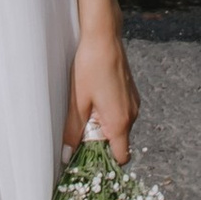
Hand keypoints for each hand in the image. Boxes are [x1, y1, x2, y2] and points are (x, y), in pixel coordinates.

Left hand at [64, 19, 138, 163]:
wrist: (104, 37)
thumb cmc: (90, 67)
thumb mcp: (77, 102)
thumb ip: (72, 131)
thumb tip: (67, 155)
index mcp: (119, 122)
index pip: (121, 158)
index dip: (105, 162)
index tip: (88, 158)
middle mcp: (132, 115)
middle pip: (118, 142)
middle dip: (99, 143)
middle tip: (79, 131)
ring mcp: (133, 103)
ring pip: (119, 127)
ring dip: (102, 126)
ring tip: (85, 110)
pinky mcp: (130, 92)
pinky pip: (121, 112)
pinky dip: (108, 114)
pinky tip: (94, 98)